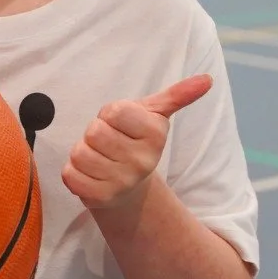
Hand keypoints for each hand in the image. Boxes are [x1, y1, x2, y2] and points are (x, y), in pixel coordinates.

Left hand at [62, 74, 212, 211]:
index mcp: (155, 135)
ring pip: (80, 152)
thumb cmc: (135, 140)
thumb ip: (177, 95)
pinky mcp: (100, 199)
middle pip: (94, 131)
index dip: (110, 114)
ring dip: (83, 151)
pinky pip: (70, 174)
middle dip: (95, 133)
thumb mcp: (155, 114)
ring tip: (100, 157)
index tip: (120, 124)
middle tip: (109, 142)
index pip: (113, 111)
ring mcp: (122, 183)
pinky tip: (90, 174)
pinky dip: (73, 171)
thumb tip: (207, 79)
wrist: (129, 186)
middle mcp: (142, 162)